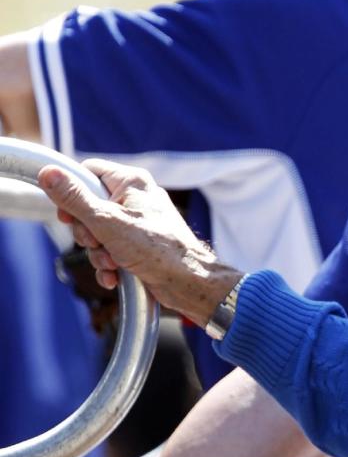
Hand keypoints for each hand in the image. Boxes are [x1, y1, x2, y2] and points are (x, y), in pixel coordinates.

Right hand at [38, 159, 240, 325]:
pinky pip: (112, 250)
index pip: (88, 172)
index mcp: (131, 182)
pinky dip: (109, 265)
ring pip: (99, 233)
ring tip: (112, 263)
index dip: (72, 193)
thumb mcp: (107, 222)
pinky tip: (114, 278)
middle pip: (89, 207)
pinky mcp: (140, 245)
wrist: (190, 283)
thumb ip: (76, 199)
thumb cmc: (156, 249)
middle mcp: (136, 198)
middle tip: (97, 242)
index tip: (68, 215)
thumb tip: (49, 173)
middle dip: (87, 233)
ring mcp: (138, 223)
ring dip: (98, 253)